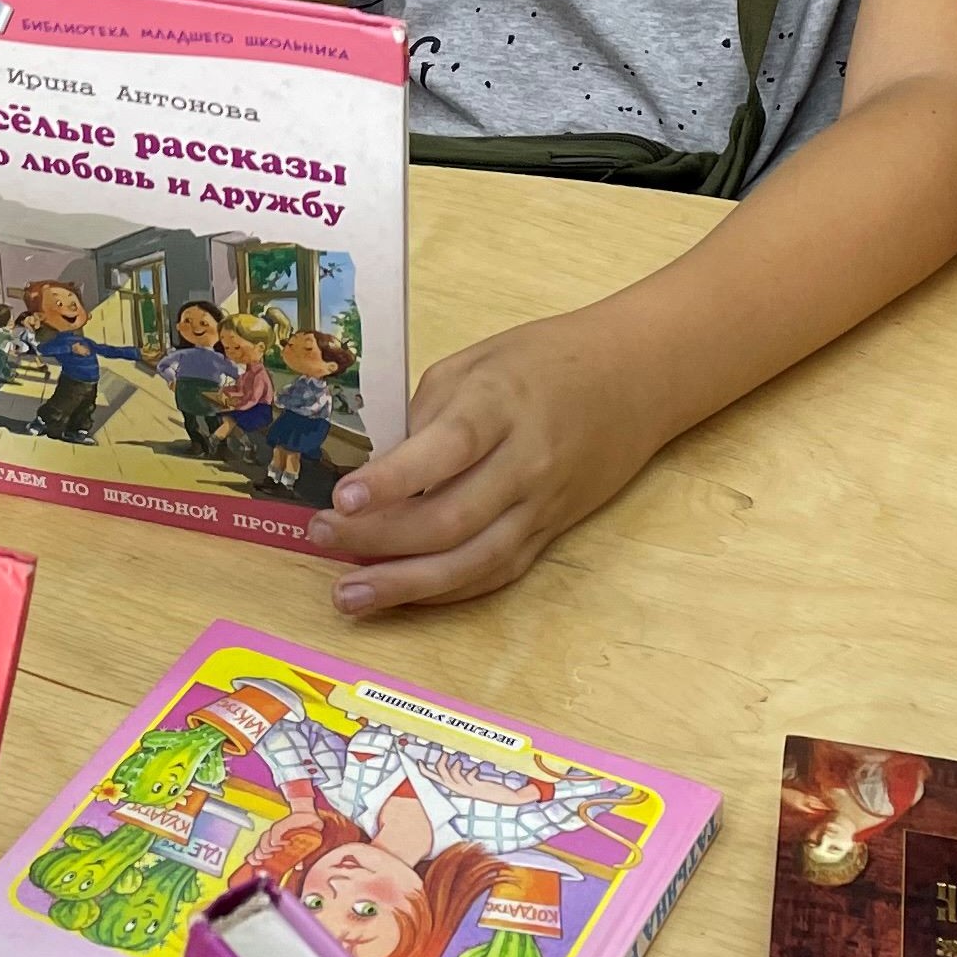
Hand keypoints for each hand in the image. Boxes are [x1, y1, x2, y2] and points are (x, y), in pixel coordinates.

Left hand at [308, 313, 660, 612]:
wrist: (634, 379)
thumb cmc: (543, 361)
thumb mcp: (475, 363)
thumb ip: (425, 415)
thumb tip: (377, 471)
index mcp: (502, 405)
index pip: (446, 449)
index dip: (394, 479)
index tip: (342, 497)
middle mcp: (526, 463)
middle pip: (451, 518)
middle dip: (379, 537)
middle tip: (322, 536)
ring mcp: (541, 506)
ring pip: (472, 561)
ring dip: (405, 585)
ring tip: (349, 595)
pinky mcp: (549, 533)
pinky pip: (493, 574)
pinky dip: (443, 591)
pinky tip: (399, 595)